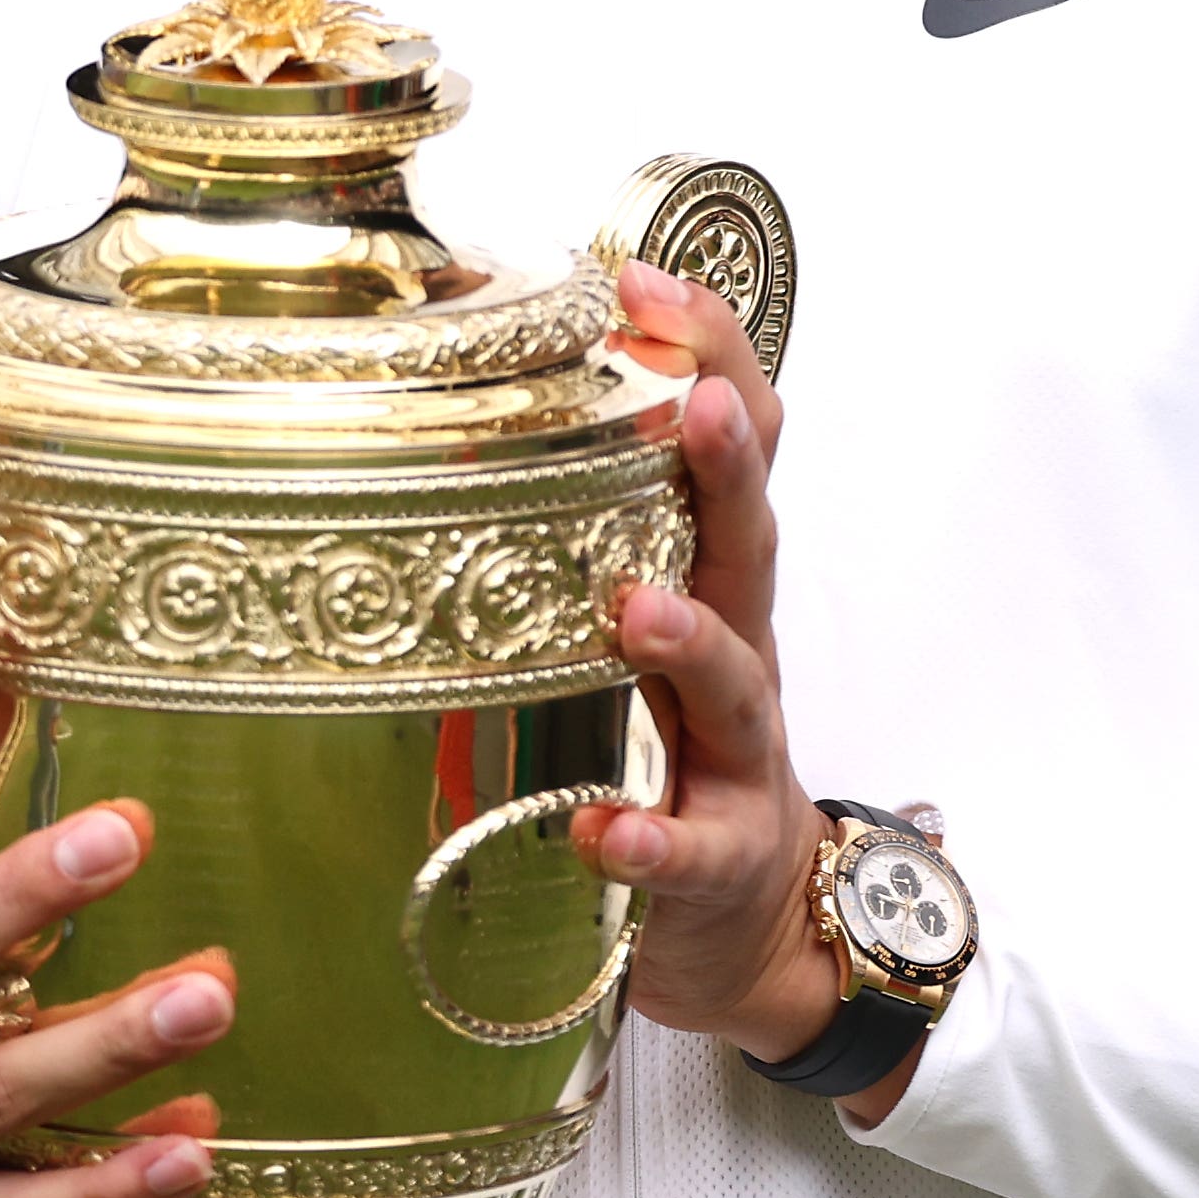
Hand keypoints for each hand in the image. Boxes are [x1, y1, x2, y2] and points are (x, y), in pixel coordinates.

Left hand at [568, 262, 910, 1118]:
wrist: (750, 921)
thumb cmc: (674, 751)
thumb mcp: (640, 630)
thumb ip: (575, 540)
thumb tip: (447, 413)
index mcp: (710, 581)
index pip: (729, 443)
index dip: (701, 353)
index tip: (637, 276)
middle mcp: (738, 652)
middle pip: (749, 539)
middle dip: (728, 464)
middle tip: (698, 398)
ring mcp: (736, 759)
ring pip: (734, 683)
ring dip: (689, 639)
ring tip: (635, 611)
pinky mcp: (717, 863)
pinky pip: (688, 848)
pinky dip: (648, 838)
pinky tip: (604, 832)